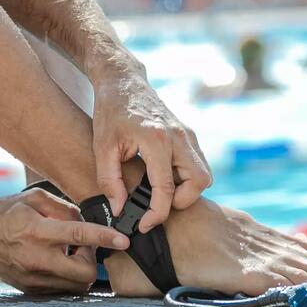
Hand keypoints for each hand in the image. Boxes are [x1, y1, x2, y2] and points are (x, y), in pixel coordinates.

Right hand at [0, 188, 129, 294]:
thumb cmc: (2, 212)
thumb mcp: (32, 198)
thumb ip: (63, 208)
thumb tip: (87, 221)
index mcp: (36, 230)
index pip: (78, 236)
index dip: (104, 237)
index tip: (123, 240)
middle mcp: (35, 258)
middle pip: (85, 273)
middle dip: (93, 260)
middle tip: (83, 247)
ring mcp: (32, 278)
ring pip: (76, 285)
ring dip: (80, 269)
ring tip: (66, 253)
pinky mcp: (30, 290)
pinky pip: (61, 289)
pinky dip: (66, 277)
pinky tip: (55, 262)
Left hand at [89, 56, 211, 232]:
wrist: (123, 81)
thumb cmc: (110, 112)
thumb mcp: (102, 146)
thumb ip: (110, 180)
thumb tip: (119, 209)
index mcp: (156, 139)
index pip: (166, 189)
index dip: (156, 214)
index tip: (143, 225)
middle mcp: (179, 136)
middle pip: (199, 182)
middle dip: (181, 201)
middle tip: (157, 203)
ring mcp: (187, 133)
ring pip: (204, 174)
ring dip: (186, 189)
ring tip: (158, 190)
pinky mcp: (188, 133)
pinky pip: (198, 163)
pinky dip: (186, 176)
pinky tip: (162, 176)